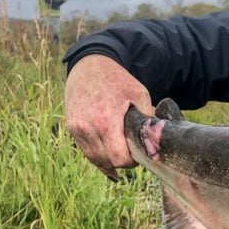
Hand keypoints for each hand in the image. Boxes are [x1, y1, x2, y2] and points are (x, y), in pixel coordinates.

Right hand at [64, 55, 154, 178]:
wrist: (89, 66)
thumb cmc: (117, 80)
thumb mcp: (139, 94)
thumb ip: (147, 118)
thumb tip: (156, 137)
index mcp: (107, 121)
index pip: (119, 158)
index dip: (131, 161)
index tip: (139, 154)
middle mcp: (88, 128)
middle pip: (108, 162)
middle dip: (122, 162)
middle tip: (133, 154)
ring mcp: (77, 129)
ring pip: (96, 159)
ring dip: (110, 160)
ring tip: (123, 152)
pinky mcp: (72, 128)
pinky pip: (86, 152)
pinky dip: (99, 155)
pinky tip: (110, 155)